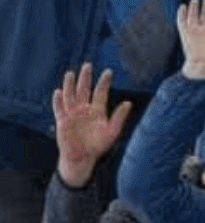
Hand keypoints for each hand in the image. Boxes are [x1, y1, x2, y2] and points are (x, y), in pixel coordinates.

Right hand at [48, 65, 124, 184]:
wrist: (83, 157)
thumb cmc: (98, 145)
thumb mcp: (112, 131)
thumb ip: (119, 117)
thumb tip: (129, 102)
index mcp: (97, 110)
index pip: (100, 93)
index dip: (104, 83)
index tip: (108, 72)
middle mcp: (84, 109)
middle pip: (84, 90)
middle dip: (85, 78)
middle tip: (87, 65)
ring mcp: (72, 114)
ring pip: (70, 96)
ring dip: (70, 85)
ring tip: (71, 73)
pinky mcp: (62, 121)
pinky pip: (59, 109)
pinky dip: (58, 101)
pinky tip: (59, 91)